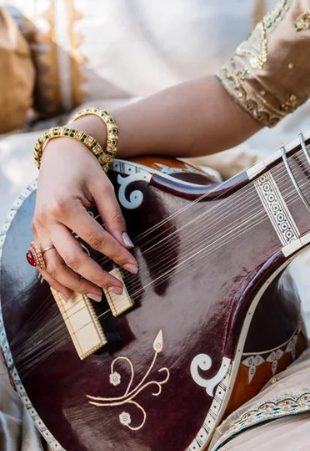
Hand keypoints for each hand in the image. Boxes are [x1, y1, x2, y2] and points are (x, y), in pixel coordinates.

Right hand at [32, 138, 136, 301]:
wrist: (59, 154)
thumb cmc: (84, 169)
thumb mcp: (104, 188)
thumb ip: (114, 218)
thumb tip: (127, 247)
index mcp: (65, 207)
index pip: (95, 240)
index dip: (116, 255)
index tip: (133, 267)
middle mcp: (46, 220)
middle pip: (73, 258)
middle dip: (97, 277)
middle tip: (118, 289)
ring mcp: (37, 228)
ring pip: (54, 266)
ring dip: (76, 285)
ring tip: (97, 296)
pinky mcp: (35, 233)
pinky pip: (43, 263)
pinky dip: (54, 281)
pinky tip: (70, 294)